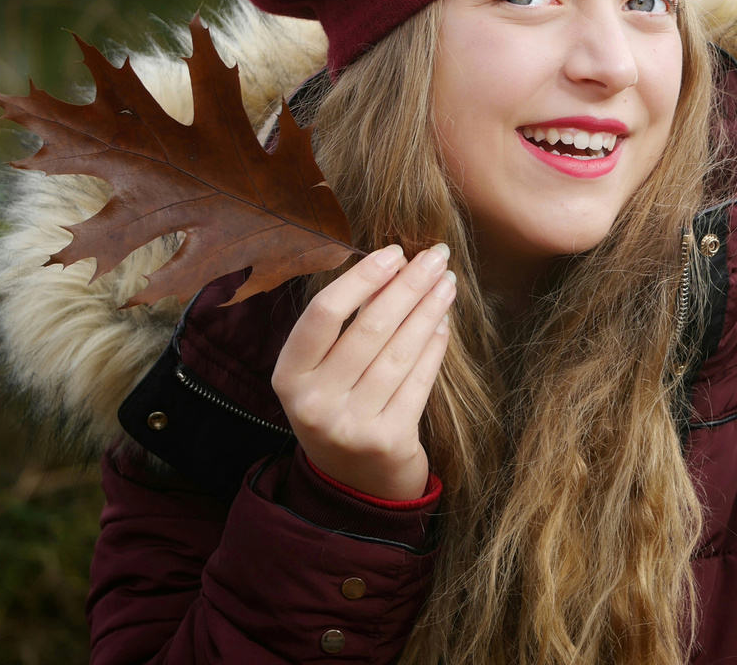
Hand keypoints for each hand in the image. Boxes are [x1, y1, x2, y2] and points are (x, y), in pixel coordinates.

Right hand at [272, 242, 453, 499]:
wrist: (354, 485)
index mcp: (288, 377)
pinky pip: (419, 380)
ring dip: (428, 310)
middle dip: (408, 285)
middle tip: (436, 256)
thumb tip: (394, 265)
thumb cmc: (341, 408)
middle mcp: (313, 403)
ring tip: (447, 283)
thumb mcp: (322, 374)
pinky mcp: (388, 441)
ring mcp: (350, 425)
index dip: (362, 277)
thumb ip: (344, 327)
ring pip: (399, 351)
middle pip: (369, 327)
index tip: (395, 252)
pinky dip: (434, 347)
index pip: (323, 313)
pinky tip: (444, 323)